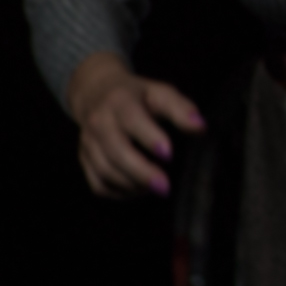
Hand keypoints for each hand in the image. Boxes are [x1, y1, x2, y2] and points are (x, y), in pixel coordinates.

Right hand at [67, 52, 202, 198]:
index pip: (132, 120)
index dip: (149, 138)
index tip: (169, 154)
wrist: (96, 94)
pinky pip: (97, 183)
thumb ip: (181, 109)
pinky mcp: (85, 159)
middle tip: (165, 187)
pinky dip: (117, 192)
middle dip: (141, 172)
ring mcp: (88, 142)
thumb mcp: (160, 93)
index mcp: (120, 102)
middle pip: (116, 151)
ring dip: (131, 184)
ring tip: (157, 188)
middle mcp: (99, 122)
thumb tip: (201, 127)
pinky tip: (139, 191)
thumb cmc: (138, 96)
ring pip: (105, 170)